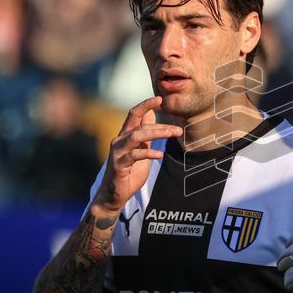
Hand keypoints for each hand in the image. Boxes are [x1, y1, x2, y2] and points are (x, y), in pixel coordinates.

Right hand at [92, 97, 182, 212]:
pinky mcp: (118, 165)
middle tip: (178, 130)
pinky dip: (148, 153)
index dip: (145, 105)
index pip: (134, 114)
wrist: (114, 194)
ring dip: (156, 134)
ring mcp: (117, 152)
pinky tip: (159, 155)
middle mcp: (119, 140)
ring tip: (172, 135)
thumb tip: (151, 115)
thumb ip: (145, 134)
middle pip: (140, 126)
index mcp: (125, 135)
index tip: (159, 98)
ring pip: (137, 136)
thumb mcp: (140, 150)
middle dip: (161, 127)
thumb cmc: (129, 172)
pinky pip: (134, 155)